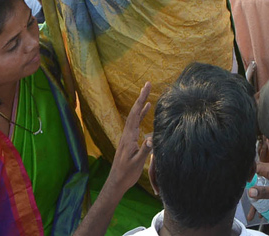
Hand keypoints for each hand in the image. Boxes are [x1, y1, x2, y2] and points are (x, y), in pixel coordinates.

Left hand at [102, 82, 152, 197]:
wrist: (116, 182)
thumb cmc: (126, 174)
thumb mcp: (137, 163)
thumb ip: (144, 150)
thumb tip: (152, 137)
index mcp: (129, 137)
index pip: (135, 114)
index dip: (141, 100)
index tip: (146, 87)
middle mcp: (127, 134)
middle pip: (134, 112)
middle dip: (140, 98)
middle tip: (147, 85)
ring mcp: (127, 137)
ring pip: (134, 117)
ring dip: (141, 106)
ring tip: (147, 96)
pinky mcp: (129, 141)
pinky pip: (136, 124)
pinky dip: (141, 115)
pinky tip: (147, 112)